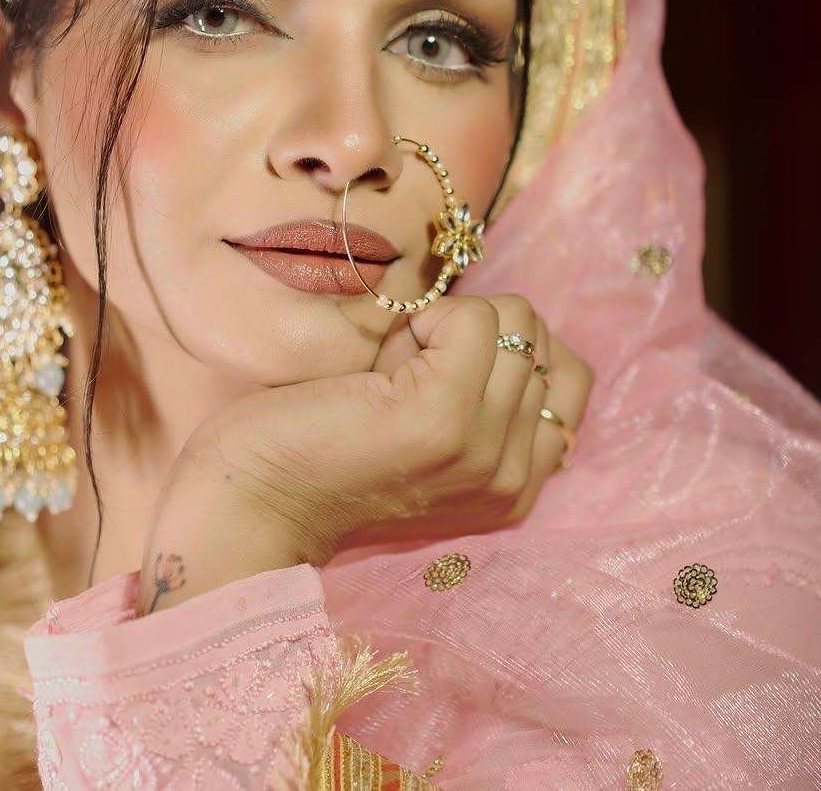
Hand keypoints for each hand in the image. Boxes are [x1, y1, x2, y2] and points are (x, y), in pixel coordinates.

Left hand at [139, 295, 592, 610]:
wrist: (252, 501)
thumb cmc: (324, 450)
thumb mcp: (428, 431)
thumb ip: (484, 397)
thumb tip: (506, 318)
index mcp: (516, 485)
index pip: (569, 376)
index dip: (505, 350)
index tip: (440, 376)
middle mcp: (514, 478)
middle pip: (540, 339)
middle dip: (469, 335)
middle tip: (403, 379)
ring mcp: (483, 450)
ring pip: (515, 322)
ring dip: (446, 327)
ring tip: (390, 376)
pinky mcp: (443, 418)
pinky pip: (473, 319)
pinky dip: (427, 320)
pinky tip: (382, 365)